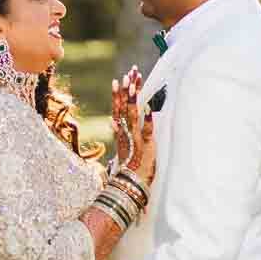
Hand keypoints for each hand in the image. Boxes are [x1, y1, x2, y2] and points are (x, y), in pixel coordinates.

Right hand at [110, 66, 155, 185]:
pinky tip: (148, 109)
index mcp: (120, 133)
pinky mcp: (145, 146)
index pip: (118, 108)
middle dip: (127, 91)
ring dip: (133, 99)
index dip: (119, 94)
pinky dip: (146, 120)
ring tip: (134, 84)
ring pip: (132, 115)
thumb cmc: (128, 168)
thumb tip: (112, 120)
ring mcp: (134, 138)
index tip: (119, 79)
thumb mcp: (121, 148)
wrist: (129, 185)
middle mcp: (125, 133)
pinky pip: (145, 131)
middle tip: (128, 74)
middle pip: (124, 108)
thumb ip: (118, 133)